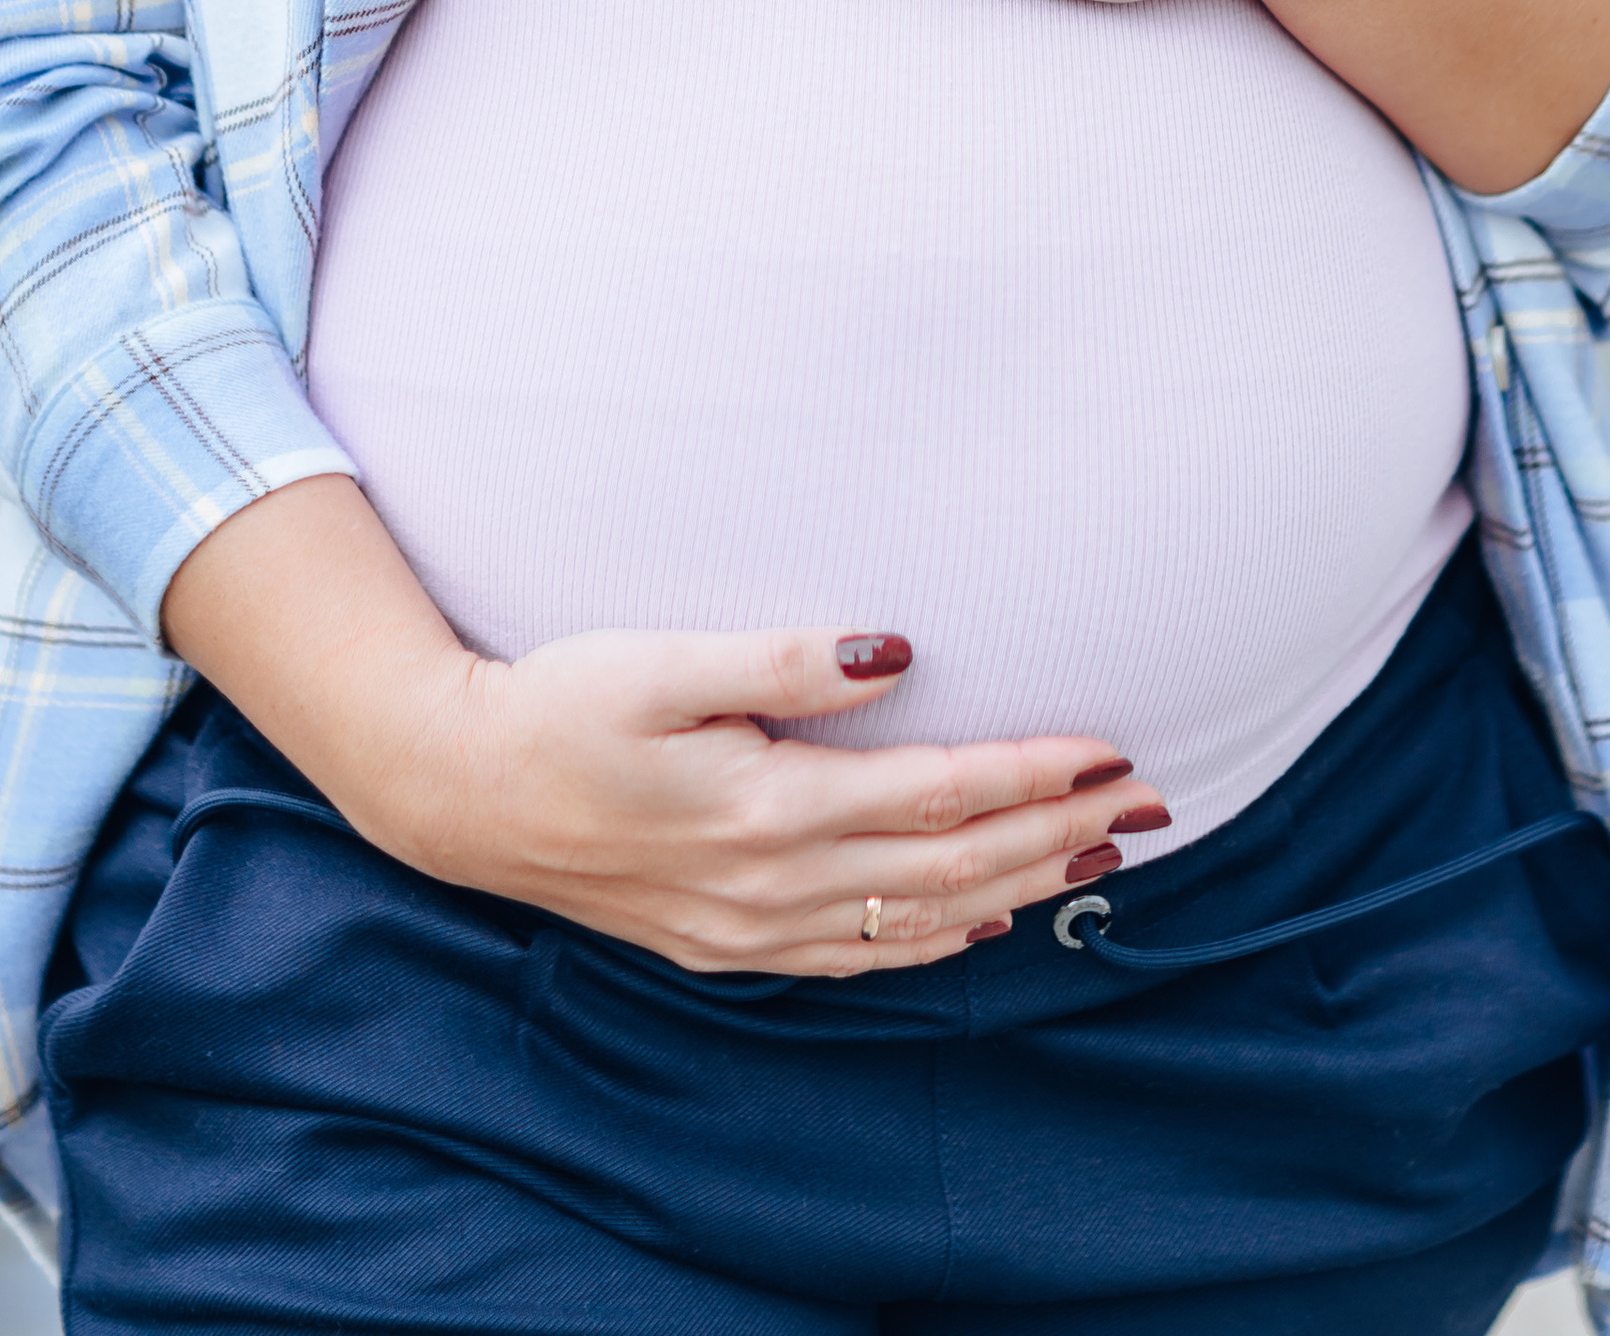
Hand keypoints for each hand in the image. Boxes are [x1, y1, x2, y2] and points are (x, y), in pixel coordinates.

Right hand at [161, 476, 1169, 978]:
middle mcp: (772, 883)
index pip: (939, 794)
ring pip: (919, 920)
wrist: (459, 790)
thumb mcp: (662, 657)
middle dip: (1058, 832)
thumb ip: (784, 659)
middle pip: (950, 865)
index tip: (1112, 748)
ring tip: (1099, 856)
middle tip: (1149, 803)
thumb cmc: (557, 702)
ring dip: (1017, 888)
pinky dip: (935, 941)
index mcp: (767, 806)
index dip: (1034, 773)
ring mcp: (750, 926)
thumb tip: (897, 652)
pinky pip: (859, 957)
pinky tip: (979, 922)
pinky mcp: (726, 944)